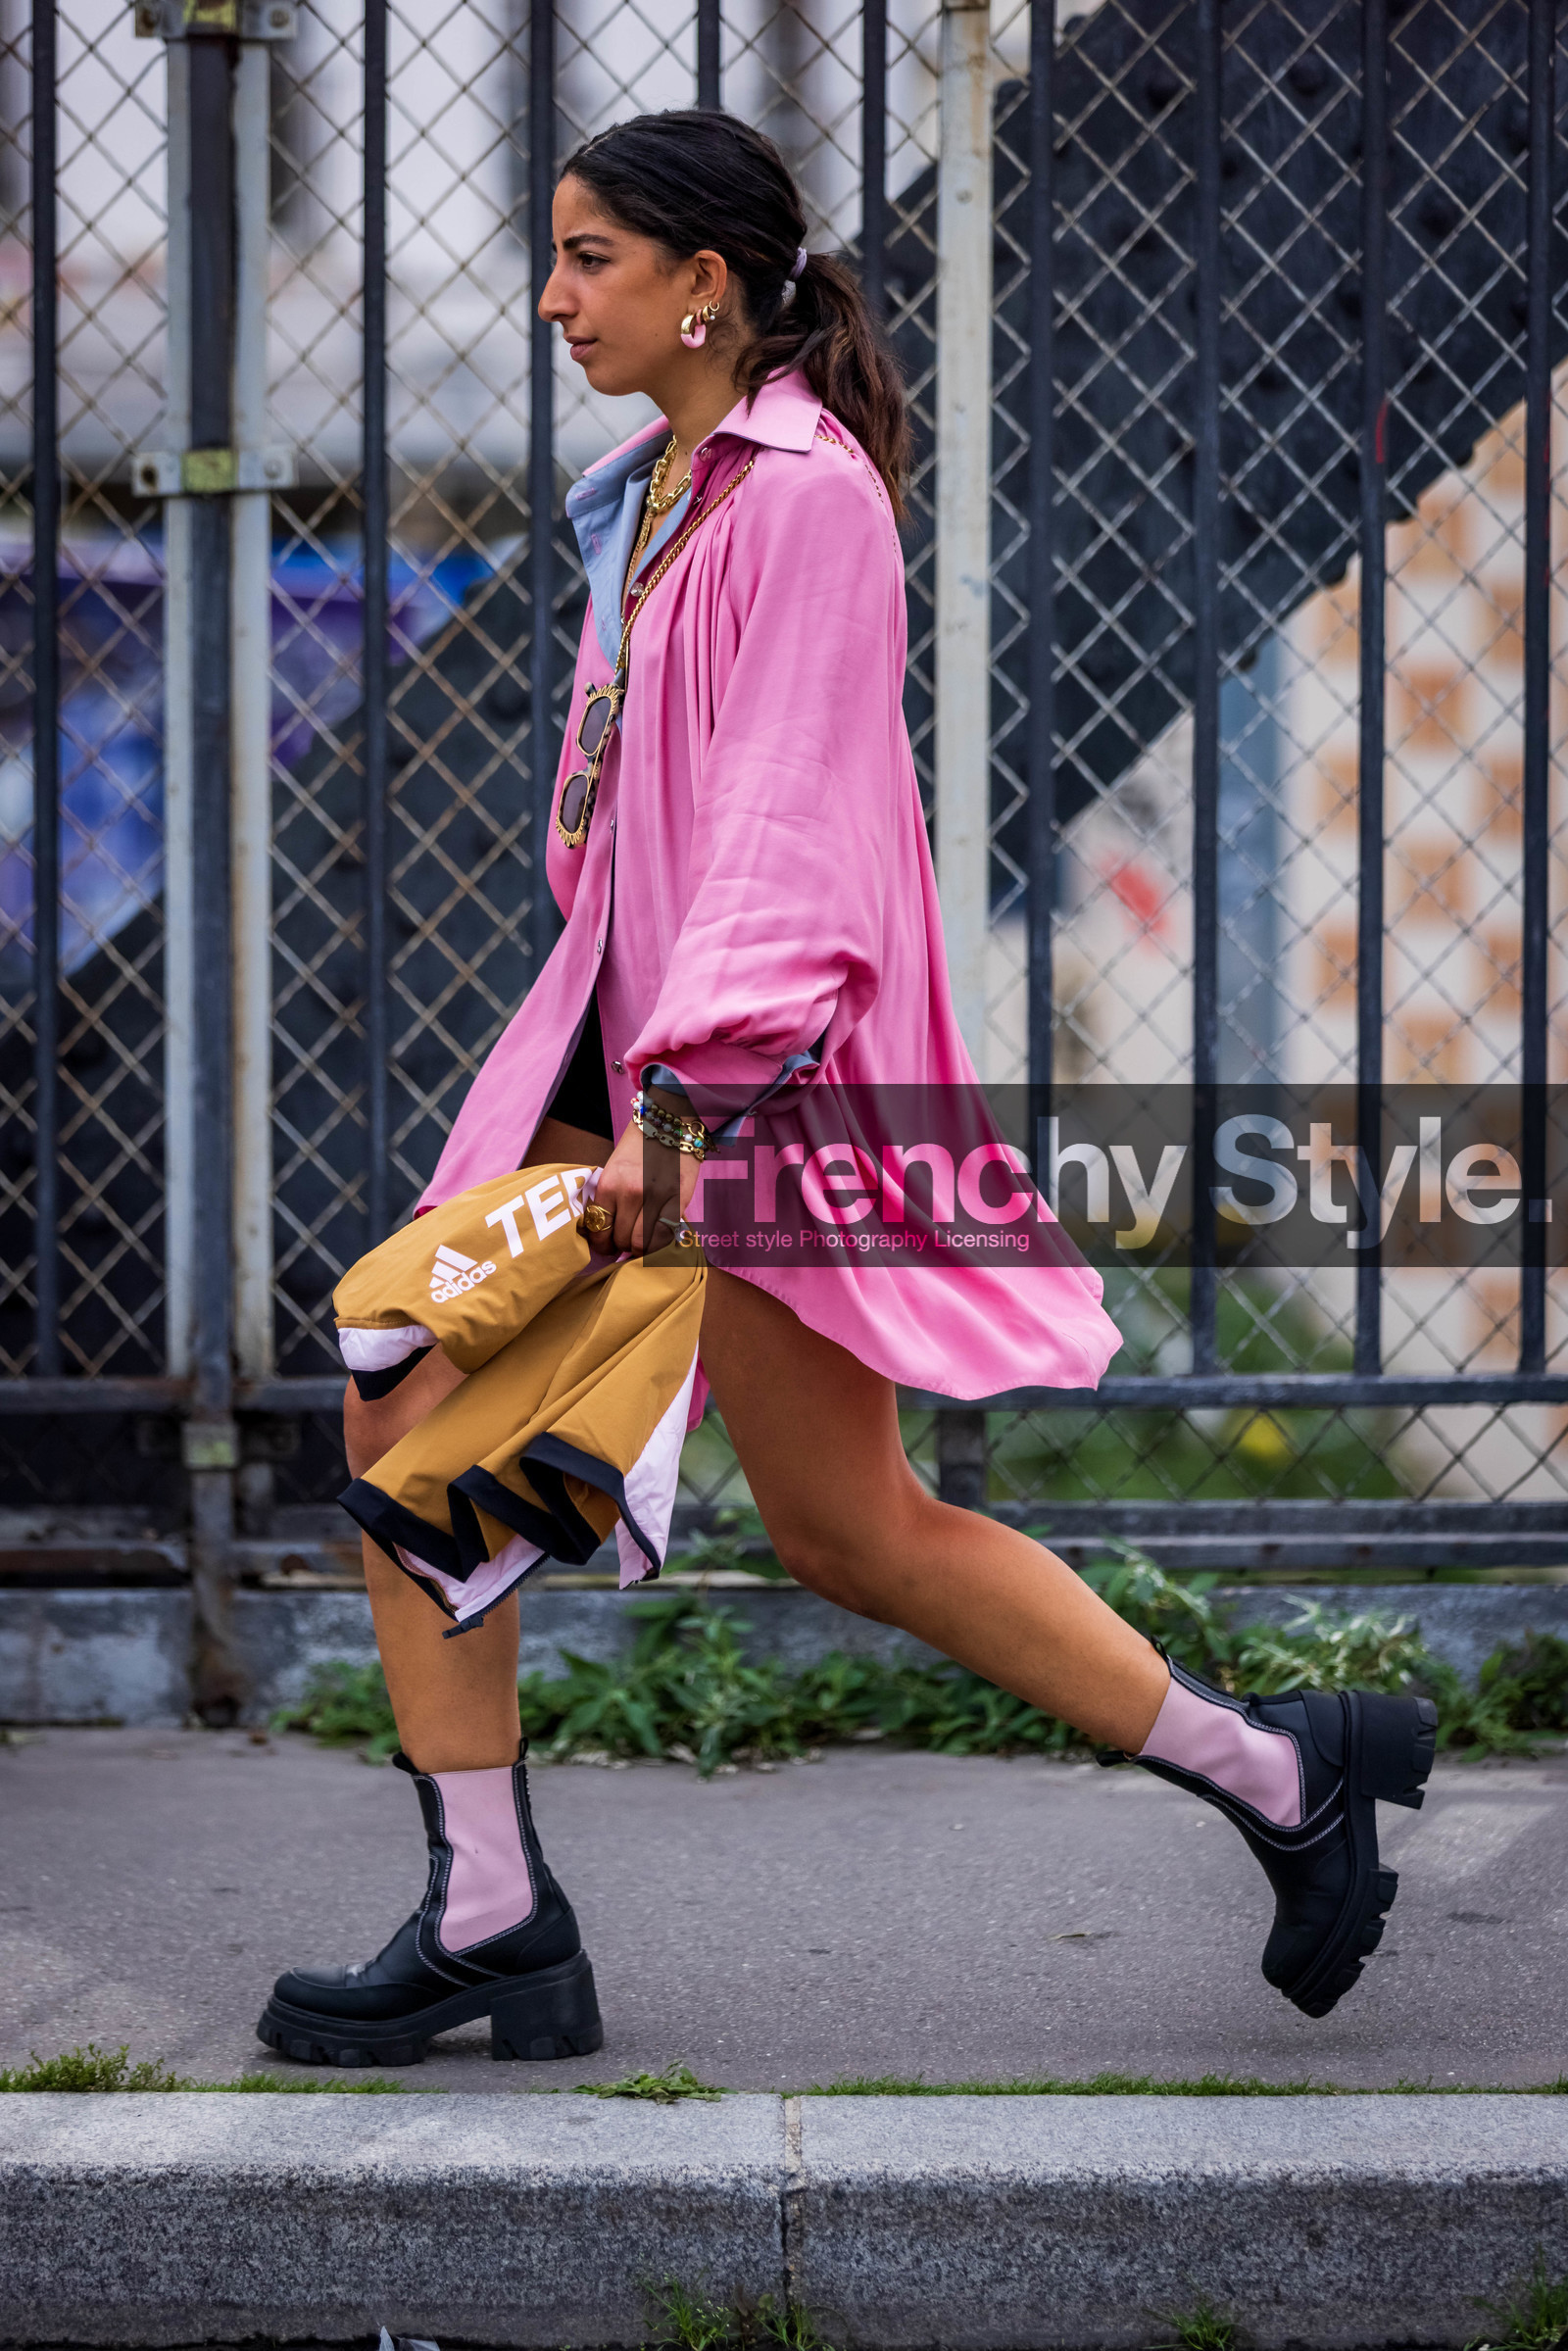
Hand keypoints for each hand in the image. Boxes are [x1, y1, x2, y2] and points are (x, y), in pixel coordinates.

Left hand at [586, 1086, 703, 1255]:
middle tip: (623, 1244)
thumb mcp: (614, 1169)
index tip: (605, 1245)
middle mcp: (631, 1193)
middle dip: (620, 1246)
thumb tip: (607, 1232)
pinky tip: (656, 1237)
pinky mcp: (679, 1201)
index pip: (599, 1228)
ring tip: (640, 1242)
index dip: (601, 1244)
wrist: (670, 1124)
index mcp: (610, 1184)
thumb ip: (610, 1199)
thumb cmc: (639, 1147)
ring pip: (643, 1244)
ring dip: (639, 1249)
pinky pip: (664, 1236)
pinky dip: (658, 1243)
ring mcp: (656, 1199)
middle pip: (621, 1240)